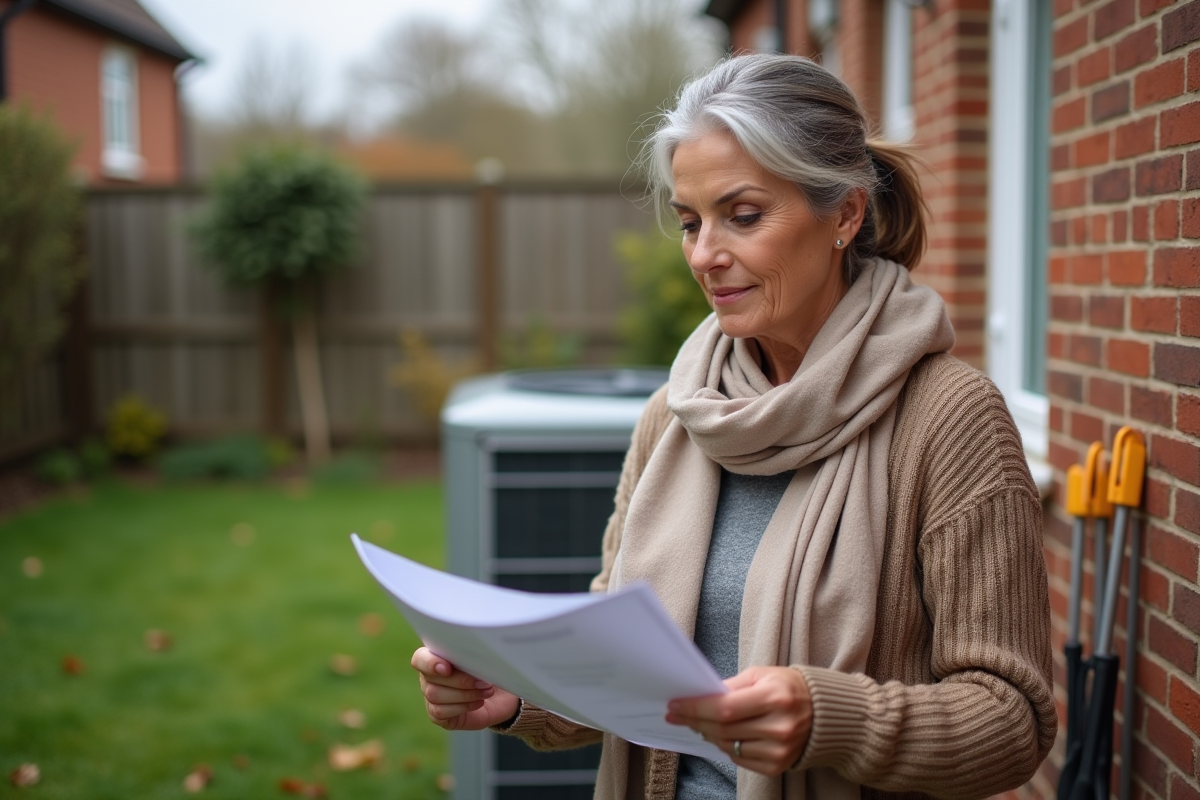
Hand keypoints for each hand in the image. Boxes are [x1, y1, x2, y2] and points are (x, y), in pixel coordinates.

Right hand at [411, 646, 519, 730]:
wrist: (502, 694)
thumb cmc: (490, 670)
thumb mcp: (484, 658)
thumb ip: (472, 654)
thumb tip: (474, 654)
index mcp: (435, 656)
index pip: (420, 658)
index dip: (430, 663)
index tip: (447, 667)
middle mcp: (429, 677)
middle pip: (430, 679)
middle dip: (460, 680)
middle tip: (484, 681)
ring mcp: (431, 697)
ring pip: (434, 695)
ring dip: (465, 694)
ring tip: (487, 691)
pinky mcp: (438, 715)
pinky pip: (440, 712)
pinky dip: (463, 706)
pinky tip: (479, 702)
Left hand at [665, 666, 811, 776]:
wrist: (823, 713)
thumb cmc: (787, 687)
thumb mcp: (761, 675)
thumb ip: (730, 687)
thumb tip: (699, 697)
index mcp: (774, 697)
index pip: (724, 708)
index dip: (695, 708)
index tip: (674, 706)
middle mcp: (779, 727)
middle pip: (723, 730)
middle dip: (695, 721)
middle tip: (678, 714)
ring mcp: (779, 750)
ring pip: (728, 746)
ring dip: (708, 735)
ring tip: (700, 723)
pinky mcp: (778, 766)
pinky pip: (740, 759)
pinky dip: (726, 747)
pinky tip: (722, 735)